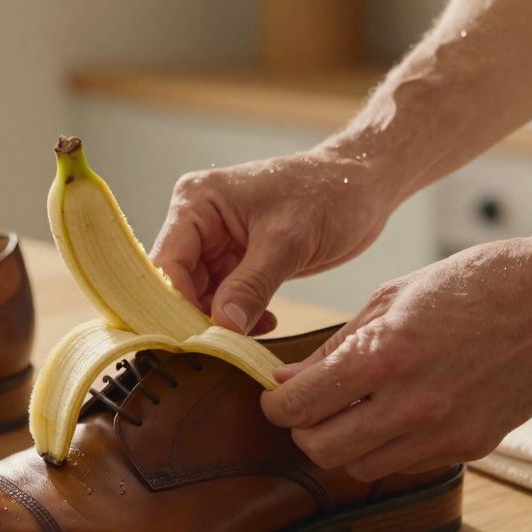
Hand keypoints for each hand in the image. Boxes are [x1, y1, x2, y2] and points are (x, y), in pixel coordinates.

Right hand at [150, 146, 400, 334]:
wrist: (364, 185)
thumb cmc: (329, 193)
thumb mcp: (288, 241)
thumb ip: (251, 285)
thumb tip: (221, 326)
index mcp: (196, 202)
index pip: (167, 263)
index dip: (177, 304)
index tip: (199, 340)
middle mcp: (199, 221)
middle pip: (179, 283)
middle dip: (200, 317)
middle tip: (227, 347)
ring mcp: (218, 242)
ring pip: (202, 295)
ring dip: (223, 321)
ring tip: (253, 336)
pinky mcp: (240, 259)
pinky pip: (226, 298)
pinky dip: (240, 317)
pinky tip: (267, 324)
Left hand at [260, 238, 531, 479]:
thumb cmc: (475, 284)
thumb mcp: (391, 298)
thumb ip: (336, 346)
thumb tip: (290, 380)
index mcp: (382, 356)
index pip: (297, 409)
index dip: (275, 406)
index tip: (277, 397)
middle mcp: (410, 404)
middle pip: (322, 451)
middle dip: (304, 432)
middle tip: (309, 408)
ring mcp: (444, 432)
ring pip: (361, 467)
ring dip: (346, 444)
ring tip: (354, 409)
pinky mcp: (472, 447)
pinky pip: (406, 463)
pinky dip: (390, 446)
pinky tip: (400, 412)